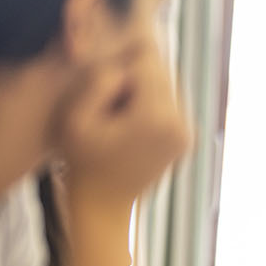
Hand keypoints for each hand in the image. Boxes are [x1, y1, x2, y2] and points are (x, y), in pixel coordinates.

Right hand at [53, 49, 185, 206]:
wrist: (103, 203)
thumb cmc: (81, 160)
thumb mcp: (76, 117)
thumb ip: (99, 81)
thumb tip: (125, 63)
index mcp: (156, 118)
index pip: (144, 62)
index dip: (119, 70)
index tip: (104, 98)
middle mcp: (181, 124)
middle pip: (160, 70)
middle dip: (135, 78)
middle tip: (111, 107)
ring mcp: (188, 132)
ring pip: (167, 83)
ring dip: (143, 89)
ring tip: (120, 116)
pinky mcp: (188, 137)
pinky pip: (171, 100)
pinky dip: (151, 103)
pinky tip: (131, 122)